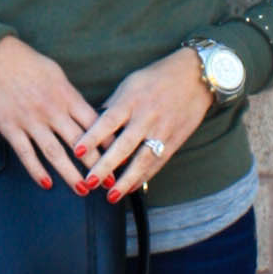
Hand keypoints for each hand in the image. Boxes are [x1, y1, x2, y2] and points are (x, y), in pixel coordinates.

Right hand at [0, 34, 100, 192]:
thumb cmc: (28, 63)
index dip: (108, 143)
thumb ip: (72, 97)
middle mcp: (52, 111)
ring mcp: (31, 121)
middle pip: (79, 143)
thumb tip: (87, 115)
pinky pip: (26, 153)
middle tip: (109, 182)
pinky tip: (46, 183)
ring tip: (83, 189)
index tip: (120, 157)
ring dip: (70, 174)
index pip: (94, 124)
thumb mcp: (58, 75)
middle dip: (96, 165)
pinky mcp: (11, 127)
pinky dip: (37, 170)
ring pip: (55, 153)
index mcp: (66, 96)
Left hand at [74, 49, 214, 202]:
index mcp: (131, 100)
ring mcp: (162, 131)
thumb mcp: (130, 84)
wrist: (195, 77)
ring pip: (142, 160)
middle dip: (106, 166)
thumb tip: (92, 123)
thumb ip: (112, 105)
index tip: (77, 151)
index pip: (108, 121)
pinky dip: (143, 178)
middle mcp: (146, 117)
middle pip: (124, 146)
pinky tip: (130, 188)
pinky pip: (157, 163)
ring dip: (126, 180)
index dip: (92, 137)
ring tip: (112, 196)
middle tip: (90, 181)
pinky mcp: (174, 141)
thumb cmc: (156, 78)